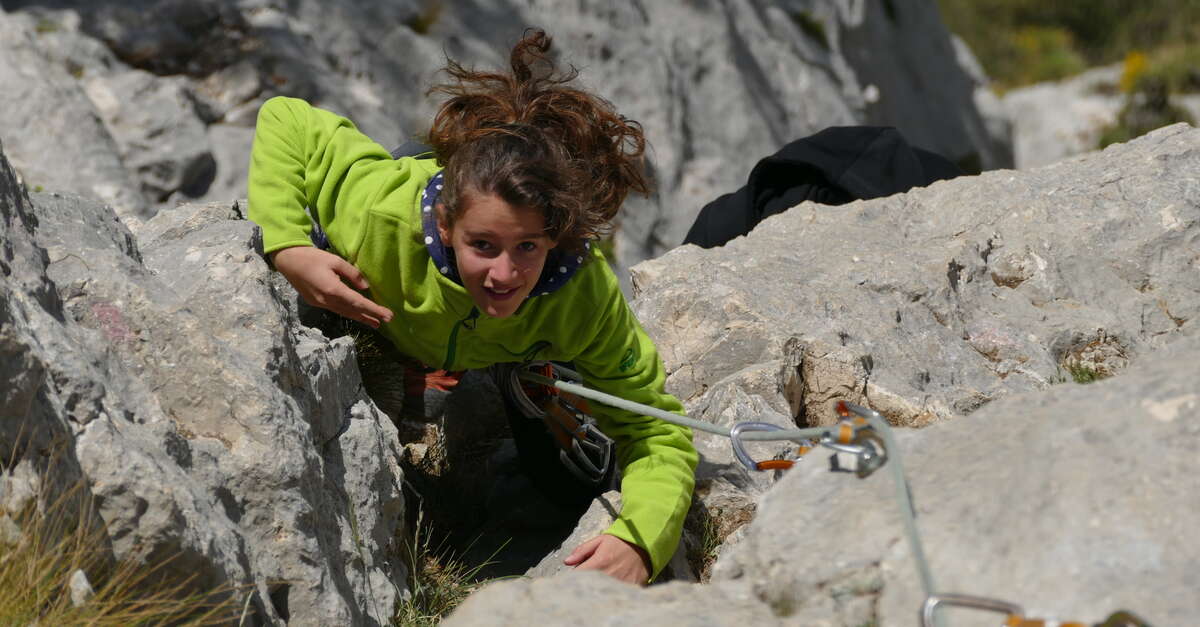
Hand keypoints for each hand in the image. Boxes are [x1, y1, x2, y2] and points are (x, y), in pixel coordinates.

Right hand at [270, 246, 393, 327]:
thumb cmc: (313, 257)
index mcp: (333, 289)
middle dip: (370, 317)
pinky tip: (356, 314)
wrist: (288, 260)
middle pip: (352, 311)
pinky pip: (336, 310)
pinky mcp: (315, 303)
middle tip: (386, 321)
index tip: (388, 316)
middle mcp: (327, 300)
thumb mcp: (336, 261)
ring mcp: (320, 303)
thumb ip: (353, 274)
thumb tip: (366, 288)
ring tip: (374, 323)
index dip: (374, 310)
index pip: (359, 303)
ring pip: (344, 313)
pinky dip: (348, 313)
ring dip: (360, 318)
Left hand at [563, 534, 649, 584]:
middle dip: (585, 582)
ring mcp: (620, 583)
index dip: (575, 576)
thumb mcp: (599, 541)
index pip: (578, 576)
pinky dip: (611, 591)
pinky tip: (611, 584)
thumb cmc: (620, 542)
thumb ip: (582, 551)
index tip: (577, 573)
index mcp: (599, 563)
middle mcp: (608, 575)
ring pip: (601, 591)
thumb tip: (567, 562)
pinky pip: (616, 593)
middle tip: (590, 576)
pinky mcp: (630, 588)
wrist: (644, 544)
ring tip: (602, 579)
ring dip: (598, 587)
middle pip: (588, 586)